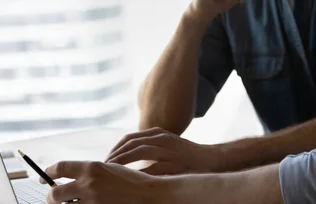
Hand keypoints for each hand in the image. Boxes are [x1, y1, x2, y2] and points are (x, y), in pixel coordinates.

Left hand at [44, 161, 165, 203]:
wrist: (149, 194)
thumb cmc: (132, 181)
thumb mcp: (110, 169)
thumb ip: (90, 173)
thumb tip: (71, 179)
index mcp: (91, 168)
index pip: (60, 168)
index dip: (47, 173)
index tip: (42, 178)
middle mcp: (88, 184)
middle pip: (55, 193)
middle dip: (51, 197)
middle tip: (53, 198)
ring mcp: (91, 202)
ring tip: (70, 203)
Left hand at [104, 127, 222, 174]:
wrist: (212, 159)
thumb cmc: (188, 156)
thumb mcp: (168, 145)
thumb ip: (150, 147)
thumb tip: (127, 157)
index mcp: (158, 133)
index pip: (130, 138)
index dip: (116, 149)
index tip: (106, 161)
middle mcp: (162, 138)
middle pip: (130, 143)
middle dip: (115, 155)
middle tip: (103, 169)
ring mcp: (169, 150)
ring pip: (138, 151)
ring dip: (122, 162)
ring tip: (111, 173)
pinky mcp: (175, 163)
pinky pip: (152, 168)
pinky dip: (138, 174)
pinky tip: (129, 181)